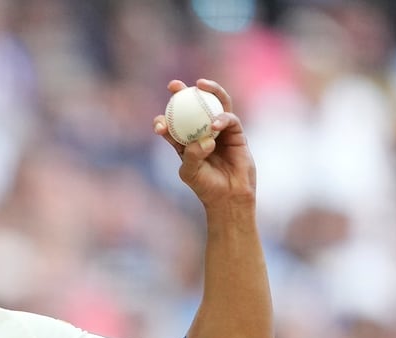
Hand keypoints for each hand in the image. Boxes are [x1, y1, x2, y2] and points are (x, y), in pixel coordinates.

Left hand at [154, 78, 256, 207]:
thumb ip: (192, 156)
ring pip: (214, 104)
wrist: (229, 195)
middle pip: (191, 106)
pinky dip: (222, 118)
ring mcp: (219, 130)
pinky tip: (215, 123)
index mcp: (184, 141)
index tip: (159, 121)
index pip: (171, 125)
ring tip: (200, 84)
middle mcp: (201, 131)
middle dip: (182, 92)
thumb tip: (203, 140)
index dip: (163, 119)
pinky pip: (229, 119)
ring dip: (208, 91)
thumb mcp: (191, 173)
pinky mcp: (236, 132)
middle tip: (174, 85)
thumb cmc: (205, 186)